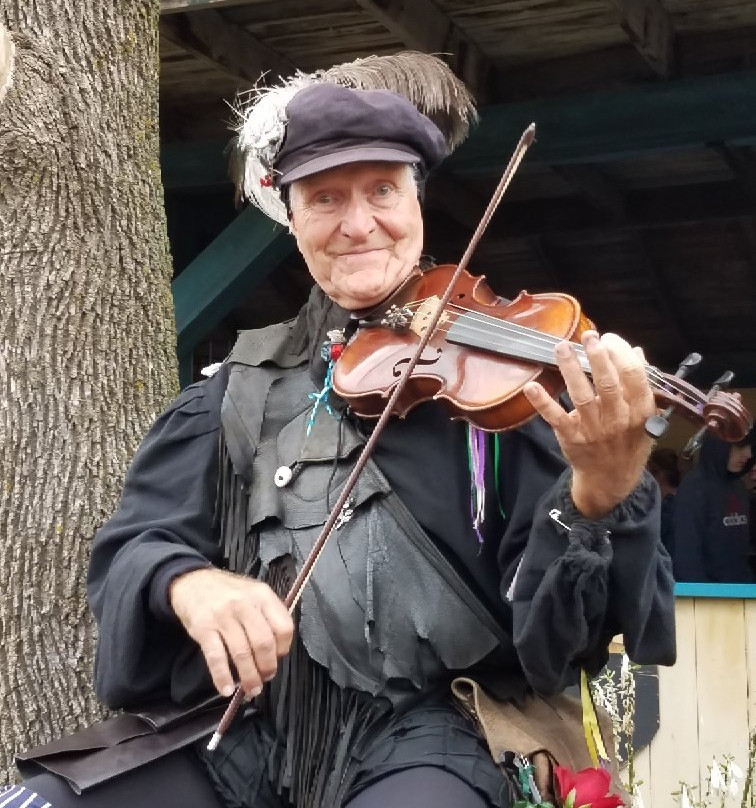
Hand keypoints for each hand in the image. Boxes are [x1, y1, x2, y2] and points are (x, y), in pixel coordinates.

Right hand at [169, 568, 293, 697]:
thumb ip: (267, 615)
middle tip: (265, 678)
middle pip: (264, 643)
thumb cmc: (228, 592)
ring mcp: (223, 616)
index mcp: (262, 595)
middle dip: (267, 667)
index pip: (283, 626)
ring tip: (251, 689)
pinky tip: (226, 689)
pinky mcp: (203, 628)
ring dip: (248, 677)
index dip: (284, 648)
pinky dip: (222, 677)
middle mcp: (244, 604)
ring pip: (242, 653)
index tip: (278, 658)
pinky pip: (216, 658)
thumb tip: (277, 651)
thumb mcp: (253, 593)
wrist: (192, 582)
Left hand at [522, 330, 655, 518]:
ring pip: (581, 396)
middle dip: (597, 357)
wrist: (611, 479)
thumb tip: (636, 351)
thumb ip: (640, 383)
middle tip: (588, 336)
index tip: (608, 338)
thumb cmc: (628, 441)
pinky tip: (531, 386)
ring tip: (561, 347)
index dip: (621, 353)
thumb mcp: (645, 416)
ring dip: (570, 370)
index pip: (633, 376)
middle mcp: (618, 419)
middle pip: (608, 383)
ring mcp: (594, 429)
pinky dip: (543, 403)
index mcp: (640, 410)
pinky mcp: (571, 437)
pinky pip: (556, 418)